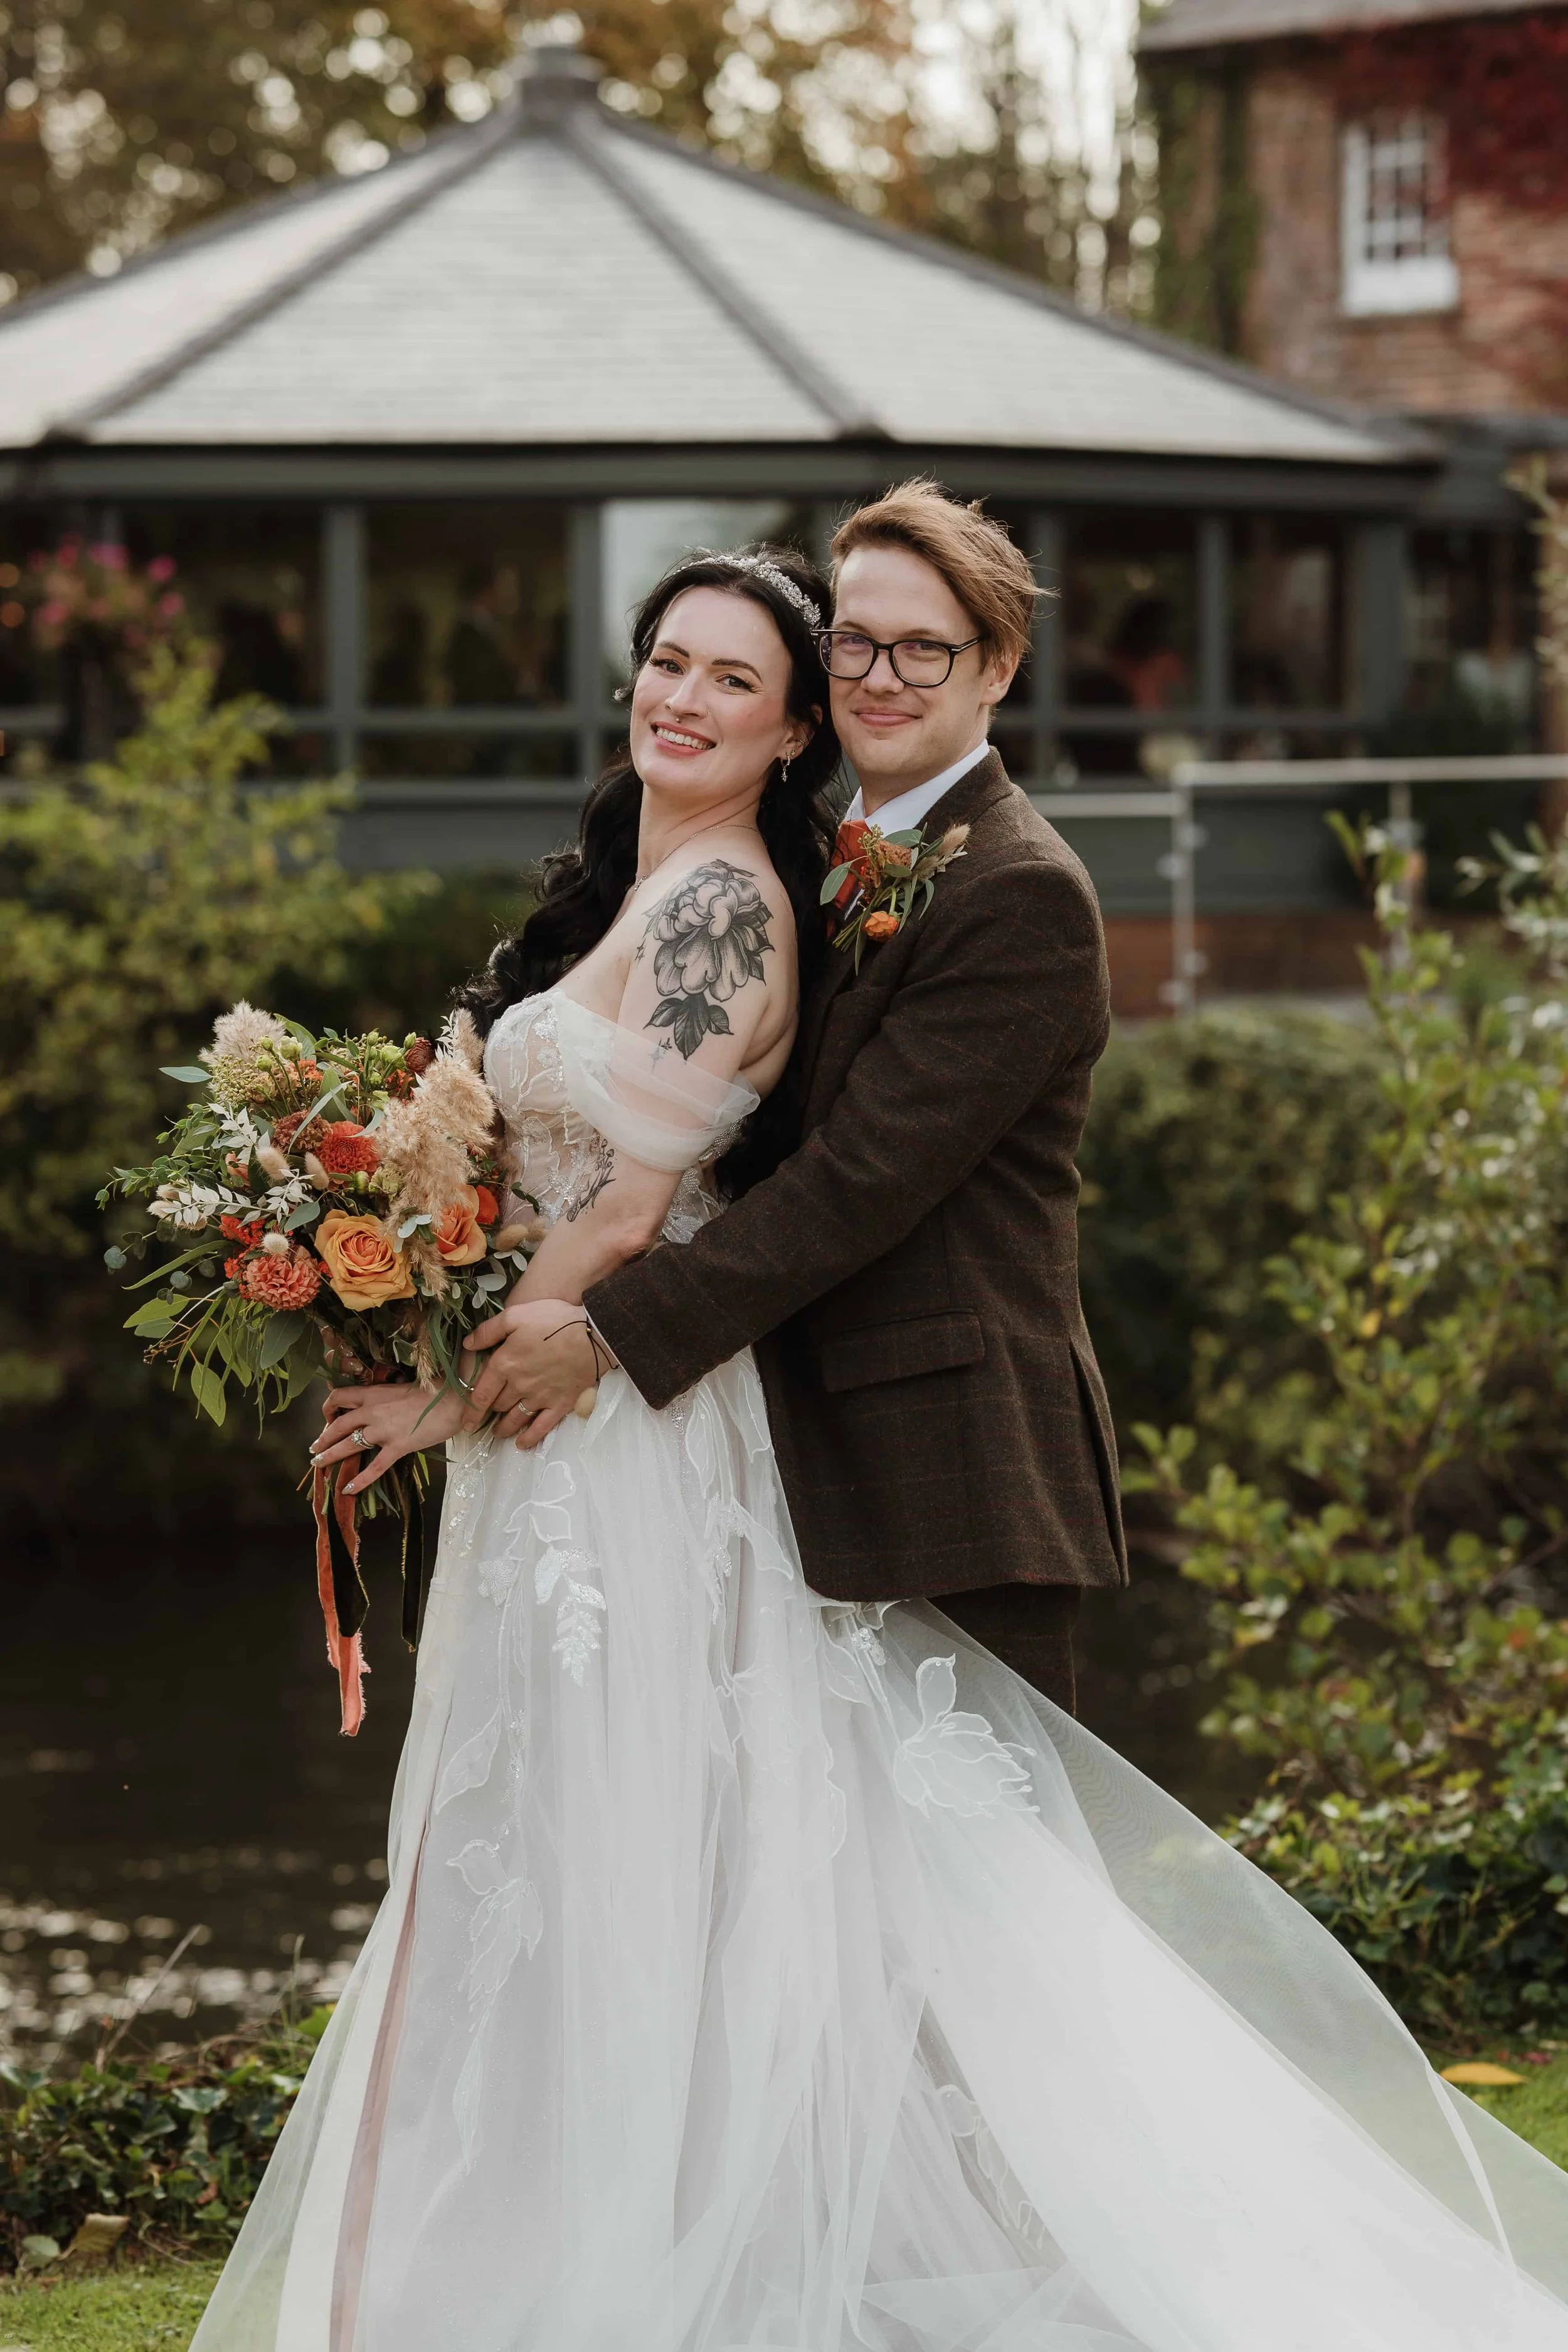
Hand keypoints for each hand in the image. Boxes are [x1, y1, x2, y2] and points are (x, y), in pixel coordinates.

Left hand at [311, 1382, 464, 1494]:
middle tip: (315, 1448)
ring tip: (318, 1464)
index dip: (328, 1407)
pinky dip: (360, 1480)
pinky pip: (374, 1467)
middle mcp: (372, 1411)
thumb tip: (380, 1405)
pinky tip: (348, 1489)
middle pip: (338, 1425)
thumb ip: (386, 1397)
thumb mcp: (403, 1388)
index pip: (339, 1396)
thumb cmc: (435, 1391)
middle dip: (323, 1438)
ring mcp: (384, 1431)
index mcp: (374, 1393)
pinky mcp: (397, 1447)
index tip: (328, 1417)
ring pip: (349, 1445)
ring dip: (330, 1456)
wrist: (455, 1400)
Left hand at [460, 1298, 603, 1450]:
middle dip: (489, 1414)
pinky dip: (530, 1438)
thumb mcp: (516, 1315)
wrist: (593, 1334)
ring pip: (515, 1419)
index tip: (464, 1422)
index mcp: (505, 1364)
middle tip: (486, 1419)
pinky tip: (522, 1444)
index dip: (470, 1410)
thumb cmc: (554, 1320)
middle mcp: (519, 1386)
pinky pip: (541, 1427)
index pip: (481, 1393)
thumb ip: (489, 1331)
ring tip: (499, 1432)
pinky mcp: (560, 1404)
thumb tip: (468, 1345)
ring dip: (504, 1428)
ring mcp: (540, 1398)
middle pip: (498, 1406)